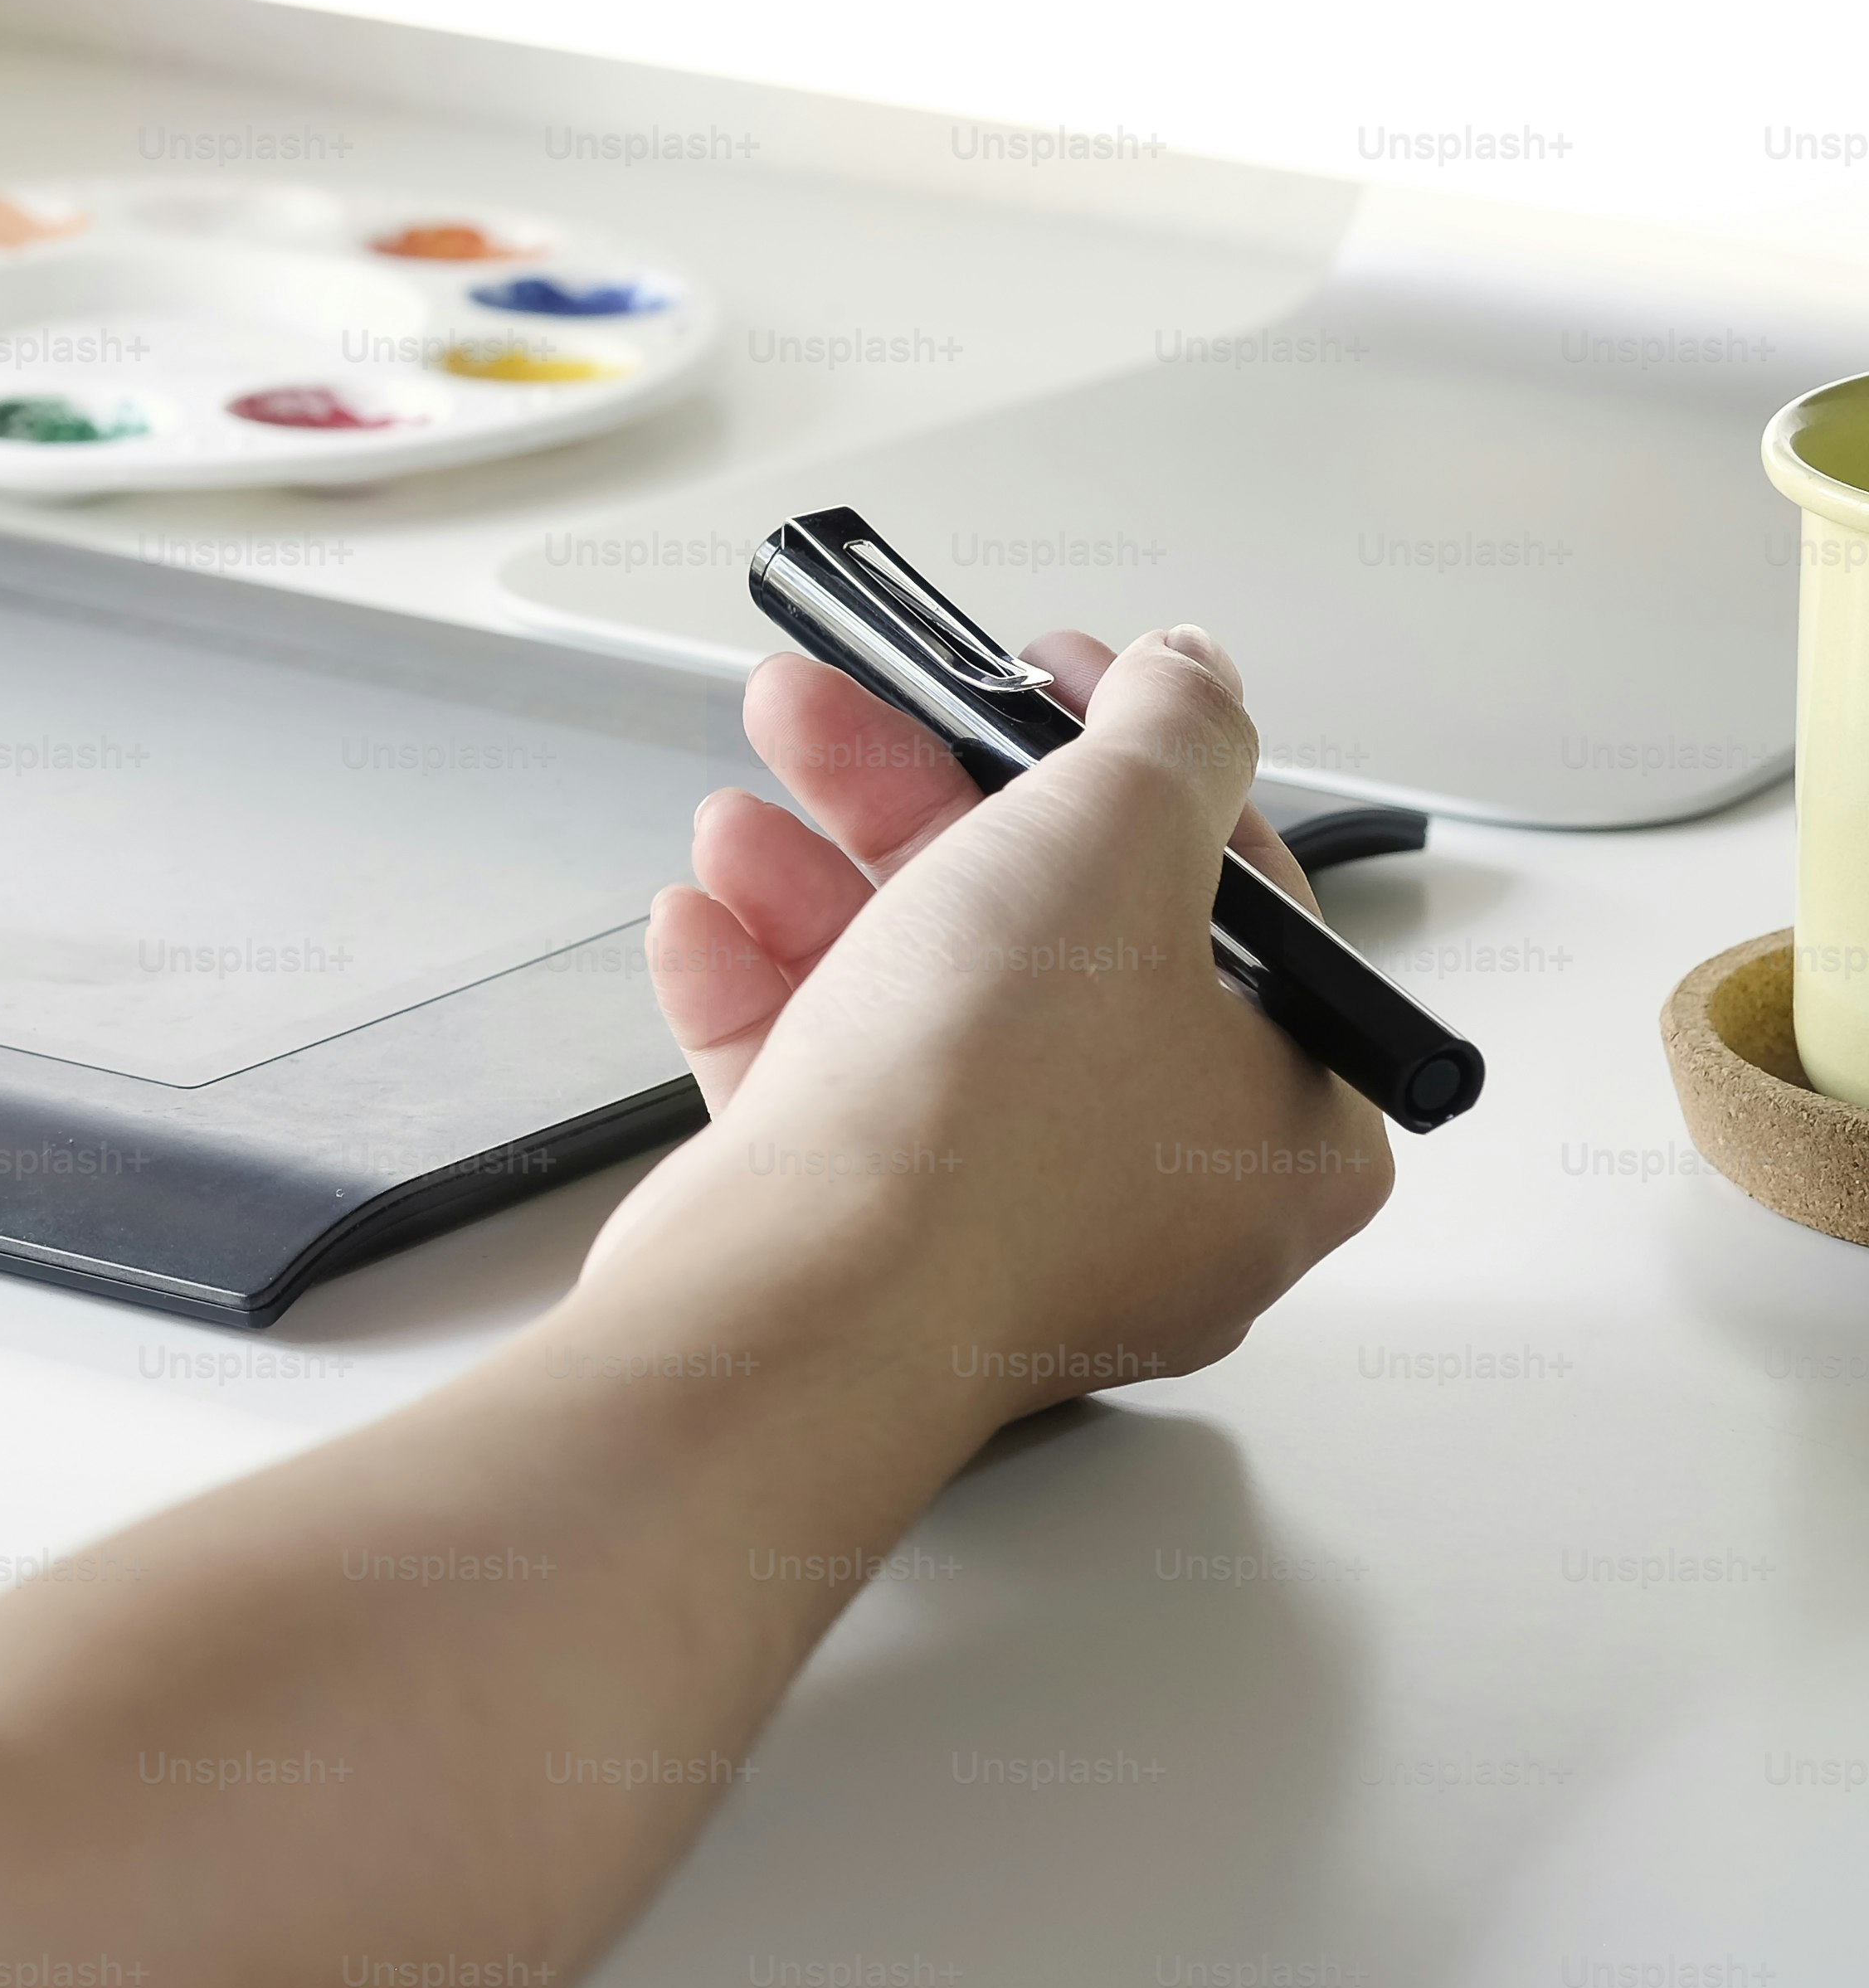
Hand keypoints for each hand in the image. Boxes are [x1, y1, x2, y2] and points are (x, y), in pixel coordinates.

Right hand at [606, 625, 1390, 1434]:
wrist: (798, 1309)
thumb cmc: (983, 1126)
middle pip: (1049, 934)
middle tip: (839, 717)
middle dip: (916, 803)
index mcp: (1284, 1123)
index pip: (1233, 899)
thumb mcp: (1116, 847)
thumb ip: (1173, 736)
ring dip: (817, 884)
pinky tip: (703, 924)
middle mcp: (1158, 1188)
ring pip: (919, 1003)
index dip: (1125, 759)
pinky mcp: (871, 1245)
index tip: (1039, 679)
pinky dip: (764, 993)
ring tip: (737, 815)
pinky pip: (827, 1088)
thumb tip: (1196, 677)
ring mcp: (1005, 1222)